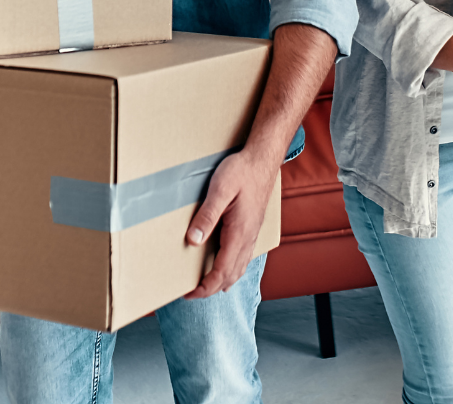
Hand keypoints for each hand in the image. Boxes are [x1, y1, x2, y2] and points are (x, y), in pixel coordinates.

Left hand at [182, 147, 277, 298]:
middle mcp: (248, 238)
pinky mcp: (253, 228)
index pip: (221, 272)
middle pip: (231, 276)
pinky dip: (232, 270)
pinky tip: (225, 266)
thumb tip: (193, 241)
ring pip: (239, 269)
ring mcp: (252, 234)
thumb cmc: (241, 171)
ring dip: (222, 281)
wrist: (263, 159)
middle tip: (191, 292)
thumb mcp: (219, 190)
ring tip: (205, 284)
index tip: (189, 293)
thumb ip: (207, 216)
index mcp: (239, 233)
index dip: (204, 287)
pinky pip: (243, 258)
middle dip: (211, 288)